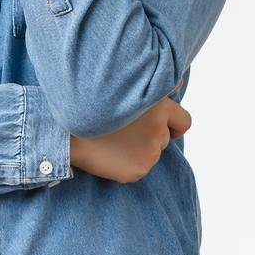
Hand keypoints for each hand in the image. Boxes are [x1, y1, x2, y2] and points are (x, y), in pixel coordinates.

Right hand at [68, 78, 188, 183]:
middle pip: (164, 138)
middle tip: (124, 129)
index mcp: (160, 109)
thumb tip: (179, 84)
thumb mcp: (127, 89)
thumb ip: (156, 88)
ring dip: (138, 148)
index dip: (173, 124)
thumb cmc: (97, 105)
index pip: (184, 121)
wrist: (70, 129)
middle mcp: (159, 131)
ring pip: (151, 153)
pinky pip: (138, 167)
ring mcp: (149, 154)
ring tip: (113, 140)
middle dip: (149, 135)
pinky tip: (110, 153)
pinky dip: (127, 163)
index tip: (160, 125)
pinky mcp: (138, 170)